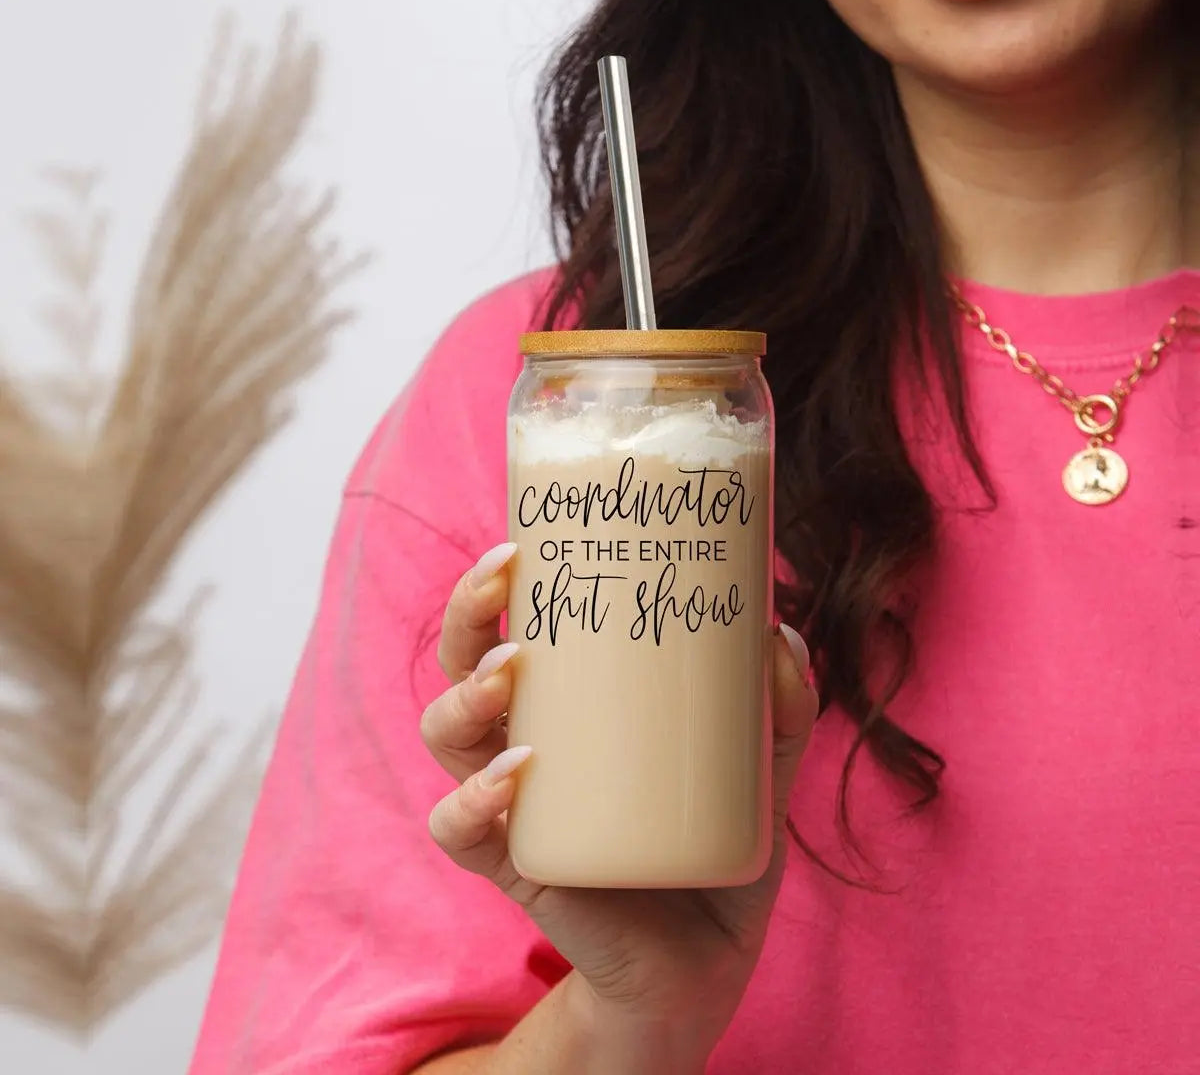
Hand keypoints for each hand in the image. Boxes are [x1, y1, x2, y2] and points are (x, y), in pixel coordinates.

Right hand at [421, 542, 818, 1066]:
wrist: (704, 963)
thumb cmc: (715, 841)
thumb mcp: (761, 767)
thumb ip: (781, 708)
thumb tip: (777, 633)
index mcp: (568, 704)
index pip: (511, 626)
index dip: (495, 583)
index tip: (520, 542)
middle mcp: (522, 741)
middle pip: (459, 663)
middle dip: (466, 616)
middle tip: (504, 581)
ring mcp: (511, 804)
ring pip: (442, 735)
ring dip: (464, 697)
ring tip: (511, 673)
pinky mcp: (514, 864)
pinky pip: (456, 830)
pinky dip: (470, 801)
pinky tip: (511, 777)